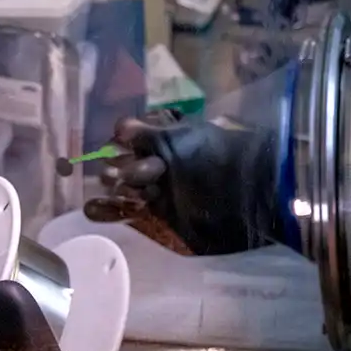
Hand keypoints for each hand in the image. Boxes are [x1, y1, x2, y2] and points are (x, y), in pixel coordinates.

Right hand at [84, 110, 281, 255]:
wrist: (257, 196)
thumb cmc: (223, 159)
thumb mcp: (188, 141)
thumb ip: (151, 135)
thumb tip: (118, 129)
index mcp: (167, 142)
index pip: (130, 139)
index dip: (123, 144)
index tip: (123, 147)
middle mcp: (161, 167)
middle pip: (125, 166)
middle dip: (123, 169)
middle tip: (136, 175)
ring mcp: (161, 195)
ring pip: (122, 191)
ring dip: (110, 192)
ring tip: (107, 194)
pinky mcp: (163, 221)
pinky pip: (129, 216)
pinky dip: (109, 213)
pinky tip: (92, 210)